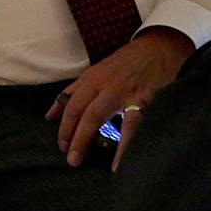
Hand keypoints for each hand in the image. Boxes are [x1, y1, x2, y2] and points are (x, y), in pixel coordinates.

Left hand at [46, 27, 193, 170]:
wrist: (160, 47)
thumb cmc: (126, 63)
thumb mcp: (95, 73)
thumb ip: (72, 94)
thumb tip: (49, 116)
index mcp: (90, 80)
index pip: (70, 105)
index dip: (64, 127)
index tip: (62, 146)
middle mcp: (102, 85)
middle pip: (79, 111)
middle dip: (71, 136)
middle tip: (71, 159)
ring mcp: (122, 92)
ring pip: (96, 115)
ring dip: (85, 139)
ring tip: (81, 161)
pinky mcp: (143, 99)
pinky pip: (131, 126)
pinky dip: (123, 146)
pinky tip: (118, 163)